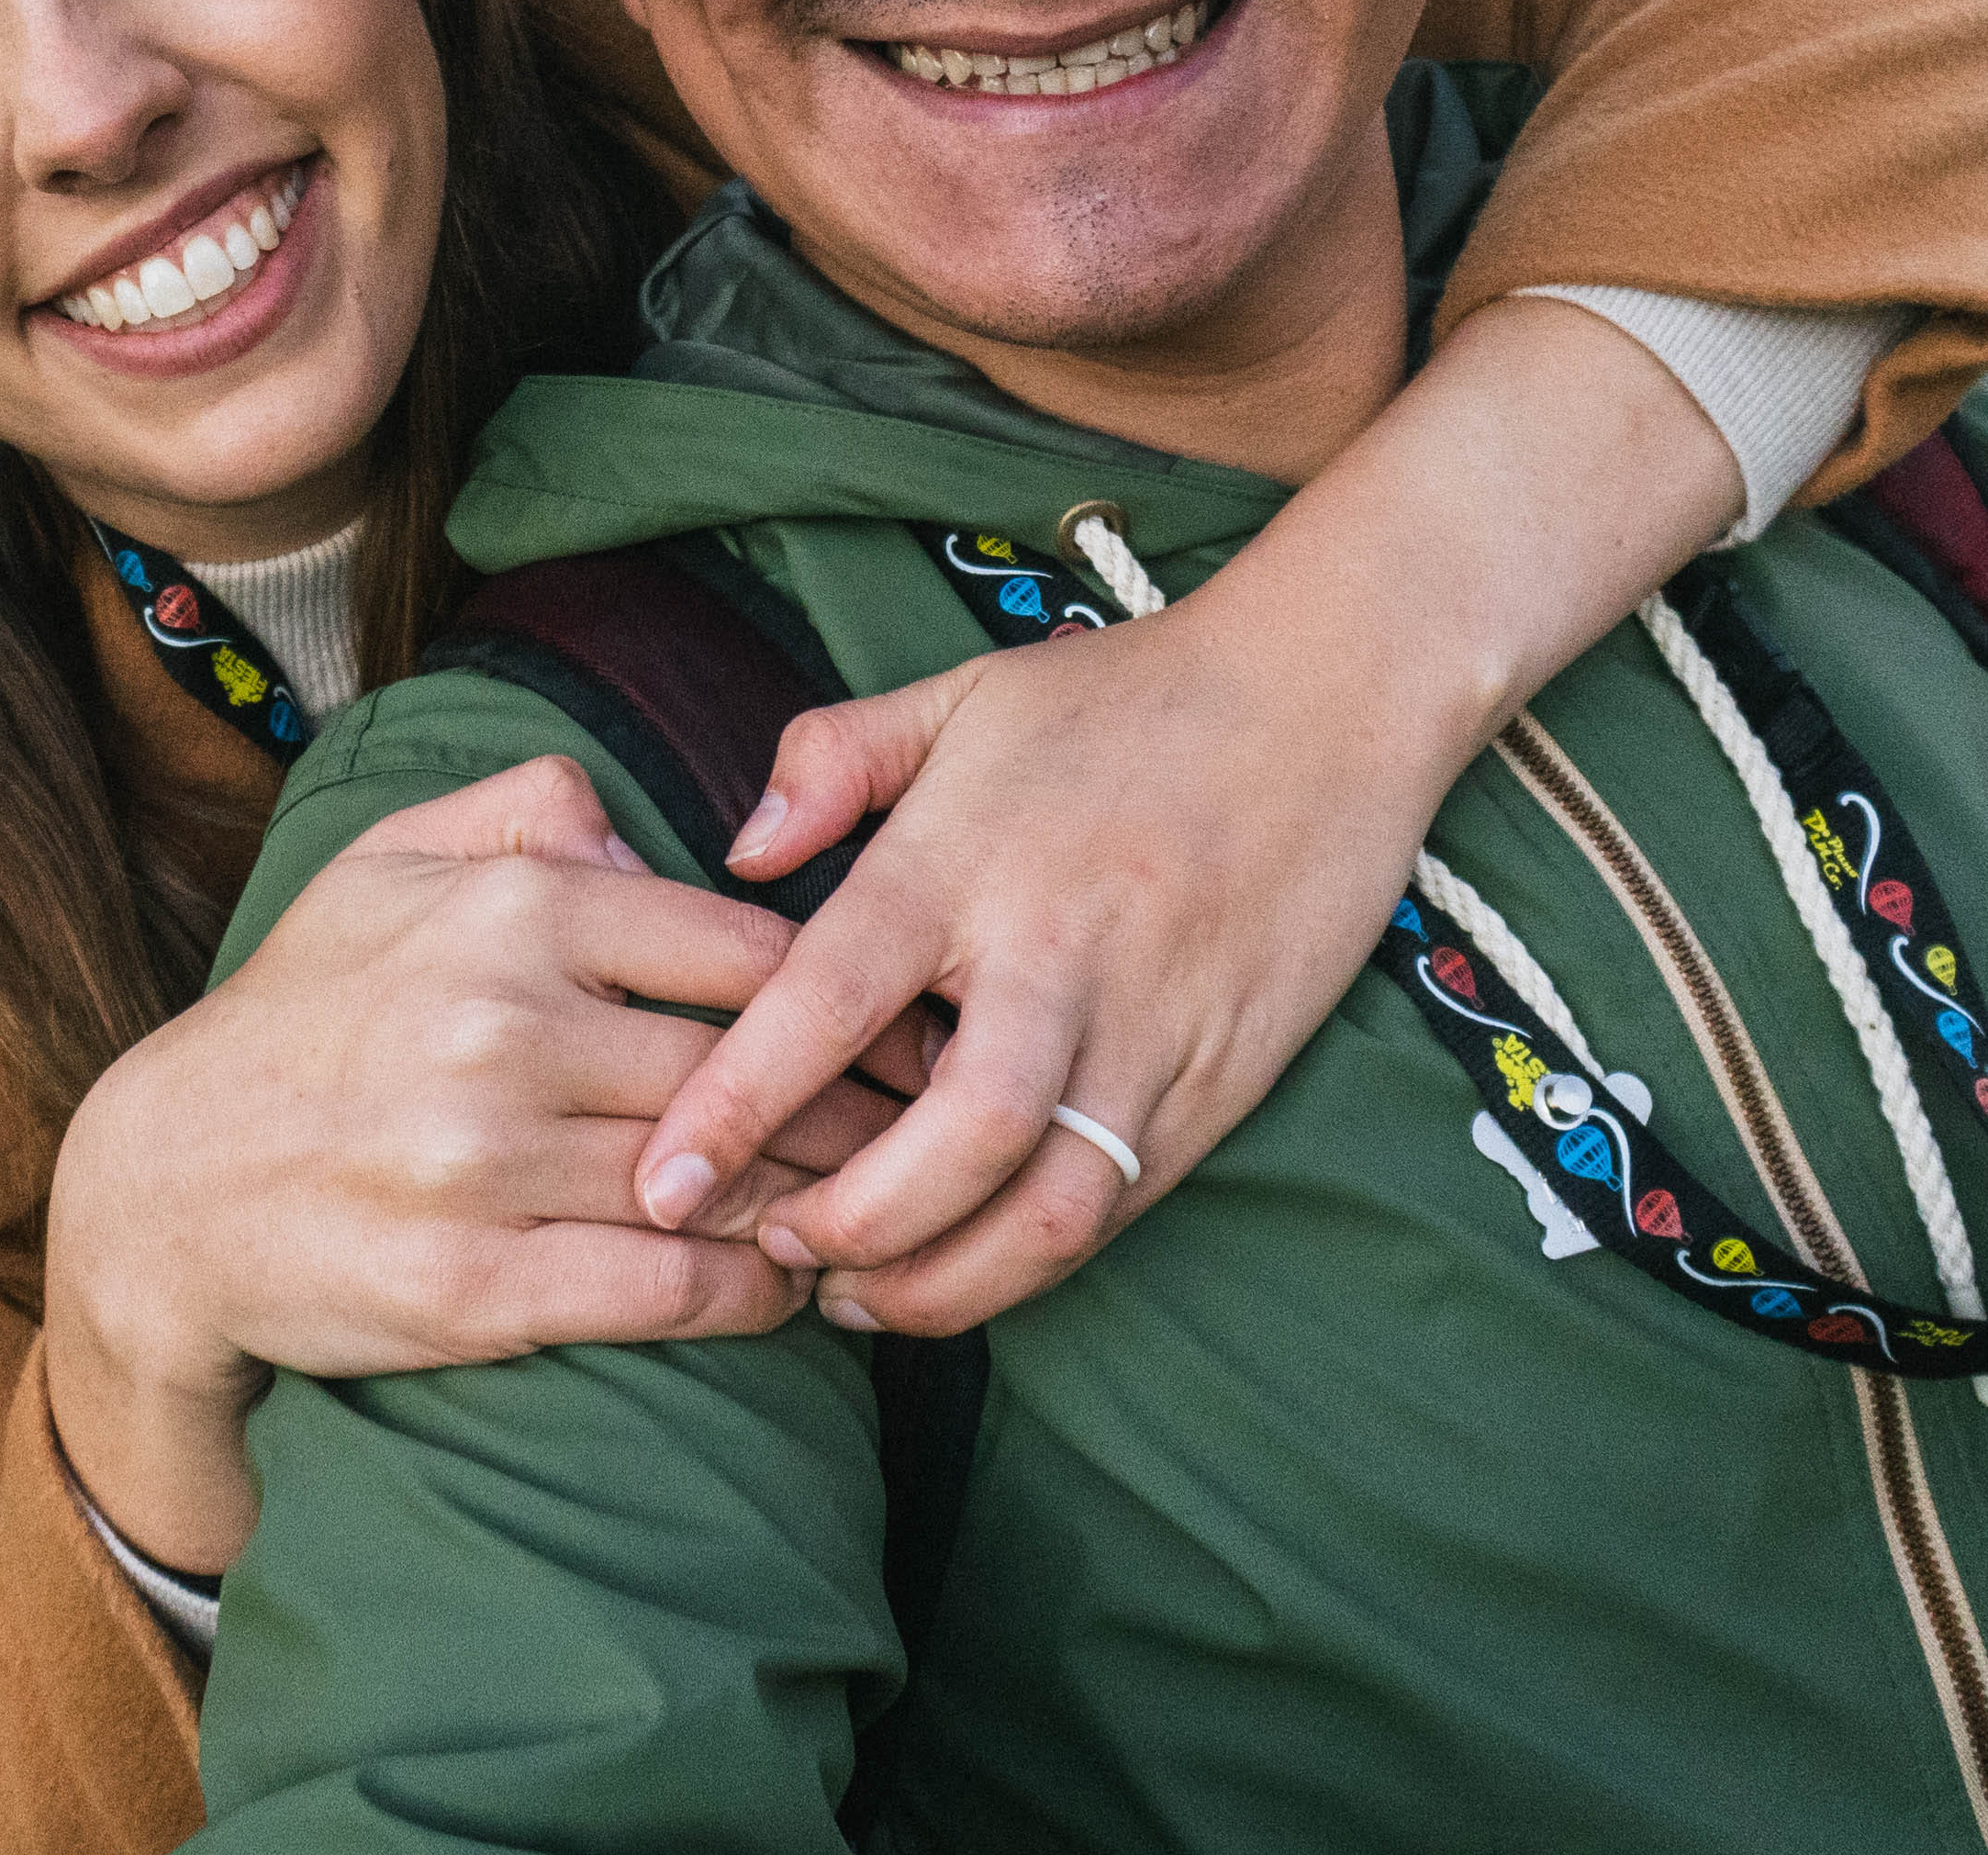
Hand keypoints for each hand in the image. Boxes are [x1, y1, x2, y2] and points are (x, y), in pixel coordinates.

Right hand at [43, 754, 908, 1573]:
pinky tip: (789, 1288)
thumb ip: (524, 805)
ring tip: (878, 1206)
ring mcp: (484, 1164)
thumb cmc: (300, 1013)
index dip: (848, 990)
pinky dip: (747, 1293)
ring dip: (816, 1200)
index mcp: (509, 909)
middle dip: (857, 1105)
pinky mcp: (469, 1290)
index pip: (740, 945)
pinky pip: (658, 1288)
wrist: (161, 1189)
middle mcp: (504, 1025)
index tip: (910, 1022)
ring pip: (715, 1182)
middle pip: (746, 1069)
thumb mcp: (386, 860)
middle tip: (935, 1127)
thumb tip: (644, 824)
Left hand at [632, 298, 1744, 1333]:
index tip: (662, 1182)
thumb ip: (831, 758)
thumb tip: (740, 852)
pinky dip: (1031, 1265)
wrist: (1326, 697)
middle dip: (847, 1229)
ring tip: (856, 1295)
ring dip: (940, 1283)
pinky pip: (1119, 1206)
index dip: (736, 1104)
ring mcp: (1150, 1031)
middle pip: (948, 1143)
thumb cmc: (1125, 697)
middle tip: (770, 1250)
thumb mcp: (959, 693)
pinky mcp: (1221, 1083)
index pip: (828, 1001)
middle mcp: (1055, 957)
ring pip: (1046, 1212)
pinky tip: (965, 1268)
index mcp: (967, 859)